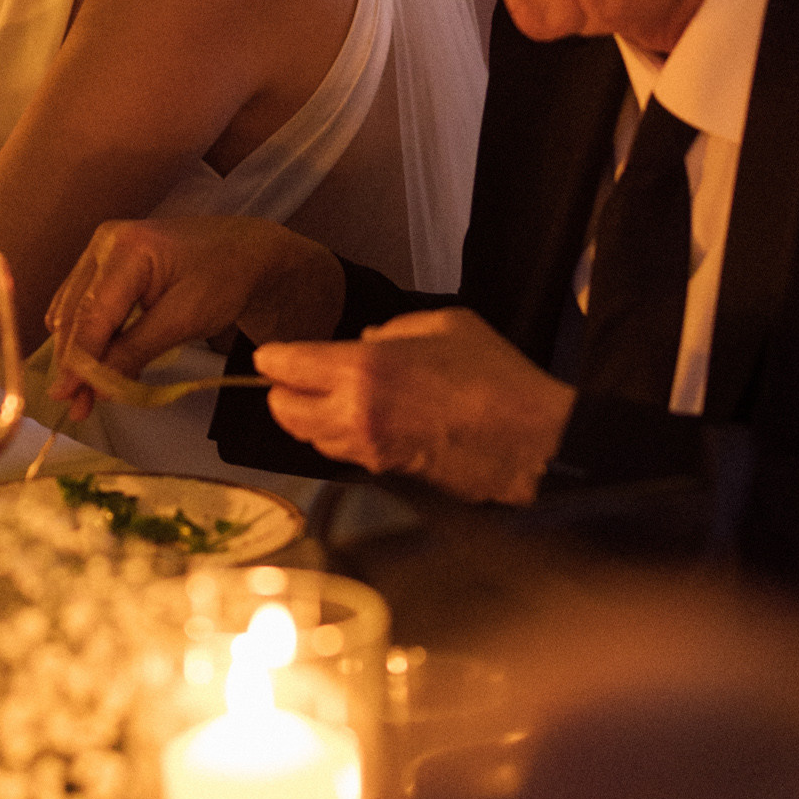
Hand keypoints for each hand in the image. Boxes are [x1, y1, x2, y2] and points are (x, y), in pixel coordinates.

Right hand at [45, 217, 342, 422]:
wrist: (244, 251)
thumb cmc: (223, 280)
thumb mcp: (184, 319)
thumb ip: (137, 350)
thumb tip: (98, 386)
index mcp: (127, 248)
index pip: (93, 313)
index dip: (78, 358)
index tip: (66, 396)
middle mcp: (106, 242)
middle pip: (77, 312)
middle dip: (74, 362)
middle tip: (75, 406)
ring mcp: (103, 250)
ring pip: (74, 310)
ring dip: (76, 353)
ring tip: (80, 396)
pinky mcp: (106, 263)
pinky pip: (85, 304)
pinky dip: (87, 337)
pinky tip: (93, 366)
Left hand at [253, 309, 575, 500]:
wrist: (530, 441)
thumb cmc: (495, 377)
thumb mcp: (442, 325)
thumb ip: (392, 330)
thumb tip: (363, 344)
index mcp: (363, 370)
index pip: (288, 367)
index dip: (272, 359)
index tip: (269, 354)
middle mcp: (355, 415)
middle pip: (285, 412)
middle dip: (280, 393)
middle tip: (288, 377)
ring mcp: (368, 450)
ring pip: (309, 438)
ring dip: (306, 419)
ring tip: (318, 398)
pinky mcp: (385, 472)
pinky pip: (341, 454)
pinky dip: (335, 437)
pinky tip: (354, 420)